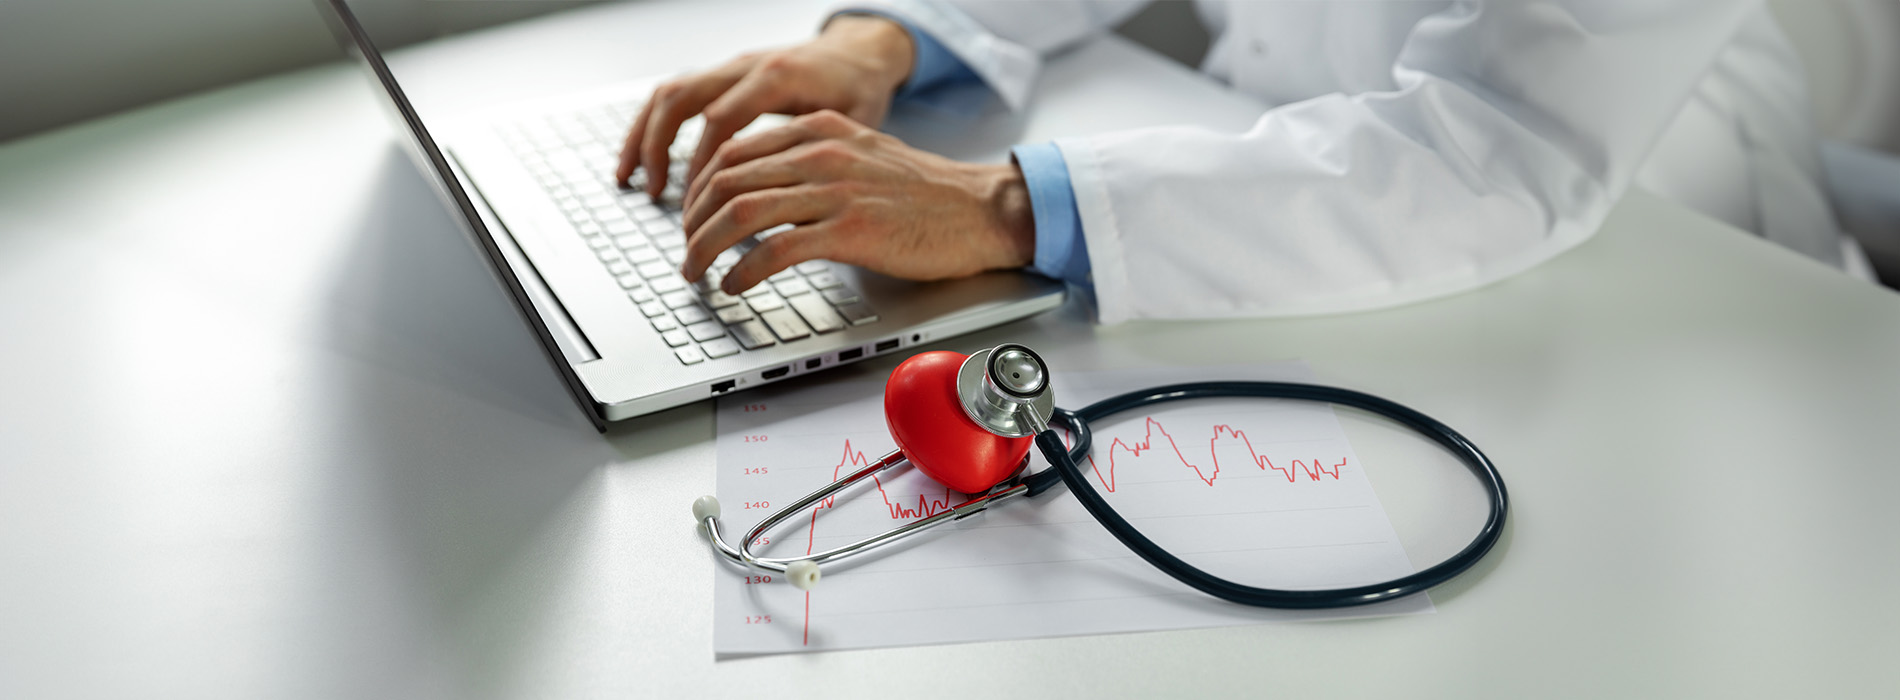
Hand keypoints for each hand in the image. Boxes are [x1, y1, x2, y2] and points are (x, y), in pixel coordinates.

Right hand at [614, 14, 914, 199]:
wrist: (859, 53)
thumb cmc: (859, 89)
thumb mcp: (852, 121)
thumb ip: (817, 153)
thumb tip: (791, 205)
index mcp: (777, 76)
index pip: (721, 119)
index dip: (701, 163)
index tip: (694, 202)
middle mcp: (746, 66)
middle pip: (682, 99)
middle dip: (659, 148)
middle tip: (654, 195)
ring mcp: (730, 69)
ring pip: (670, 93)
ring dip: (644, 136)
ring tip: (631, 180)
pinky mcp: (723, 77)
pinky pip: (675, 95)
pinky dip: (652, 127)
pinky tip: (643, 161)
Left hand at [678, 110, 1036, 294]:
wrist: (980, 210)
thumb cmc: (926, 193)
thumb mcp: (861, 154)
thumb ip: (814, 160)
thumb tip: (764, 185)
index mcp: (820, 130)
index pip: (733, 151)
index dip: (699, 189)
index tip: (691, 218)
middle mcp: (822, 152)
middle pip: (727, 180)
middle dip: (692, 221)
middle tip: (686, 251)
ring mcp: (836, 191)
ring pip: (741, 212)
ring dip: (706, 247)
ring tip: (696, 272)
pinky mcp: (851, 230)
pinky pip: (776, 249)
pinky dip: (744, 270)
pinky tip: (735, 284)